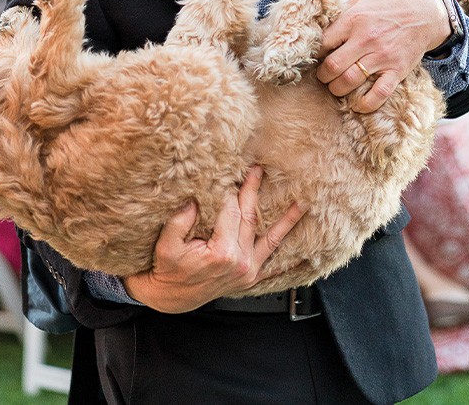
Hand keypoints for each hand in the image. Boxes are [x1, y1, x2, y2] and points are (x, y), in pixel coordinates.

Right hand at [122, 166, 303, 312]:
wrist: (171, 298)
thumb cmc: (167, 270)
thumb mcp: (166, 245)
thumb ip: (179, 222)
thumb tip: (193, 199)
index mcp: (221, 253)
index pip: (230, 212)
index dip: (228, 192)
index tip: (227, 175)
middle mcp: (240, 262)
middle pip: (250, 218)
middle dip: (254, 192)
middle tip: (259, 171)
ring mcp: (248, 272)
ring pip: (272, 240)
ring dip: (287, 220)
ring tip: (302, 204)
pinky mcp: (250, 278)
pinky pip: (273, 266)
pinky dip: (288, 258)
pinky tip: (302, 250)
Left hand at [315, 0, 449, 112]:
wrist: (425, 13)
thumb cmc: (388, 7)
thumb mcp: (361, 1)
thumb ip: (340, 13)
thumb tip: (318, 25)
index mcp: (353, 20)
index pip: (323, 43)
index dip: (315, 54)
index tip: (316, 58)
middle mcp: (366, 39)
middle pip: (333, 66)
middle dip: (323, 76)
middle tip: (324, 76)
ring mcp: (382, 56)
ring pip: (350, 81)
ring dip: (337, 89)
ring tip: (336, 87)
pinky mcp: (397, 70)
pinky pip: (379, 94)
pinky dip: (366, 104)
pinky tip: (358, 106)